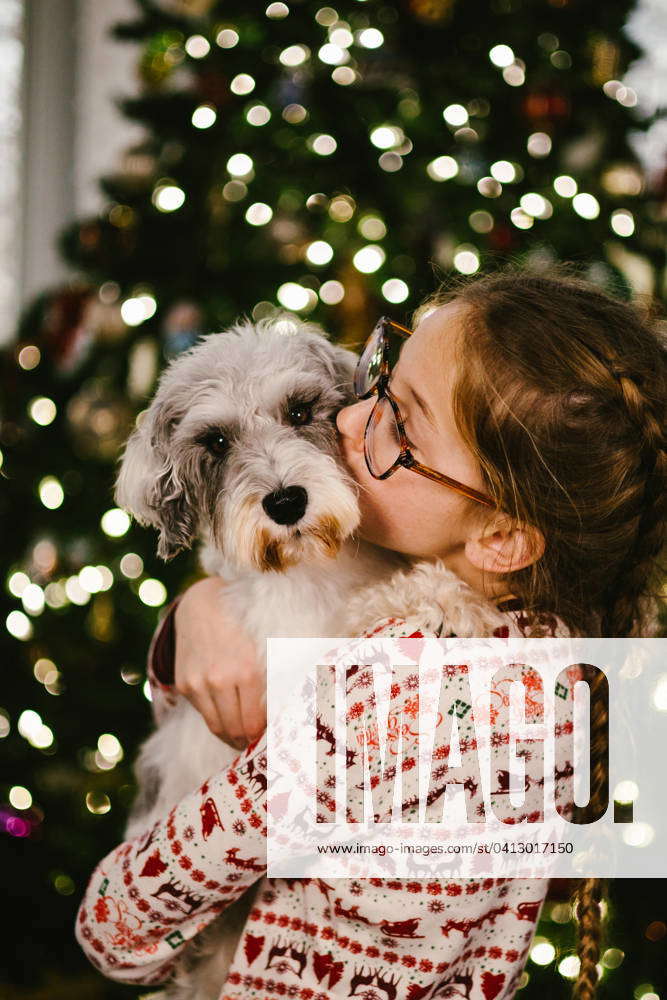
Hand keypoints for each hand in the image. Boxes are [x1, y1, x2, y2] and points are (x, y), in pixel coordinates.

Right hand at [173, 577, 265, 747]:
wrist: (202, 604)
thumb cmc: (243, 625)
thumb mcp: (266, 647)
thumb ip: (276, 680)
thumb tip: (285, 713)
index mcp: (247, 671)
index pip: (256, 723)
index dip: (264, 736)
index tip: (272, 739)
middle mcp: (219, 680)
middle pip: (236, 730)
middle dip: (248, 741)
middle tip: (258, 745)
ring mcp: (198, 684)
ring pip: (217, 727)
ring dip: (231, 737)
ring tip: (243, 738)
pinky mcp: (184, 685)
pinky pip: (203, 713)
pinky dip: (216, 719)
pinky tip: (227, 717)